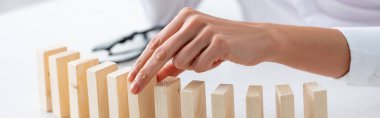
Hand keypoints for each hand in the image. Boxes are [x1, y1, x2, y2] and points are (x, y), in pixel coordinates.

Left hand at [127, 8, 278, 93]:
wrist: (257, 39)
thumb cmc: (224, 44)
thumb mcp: (196, 49)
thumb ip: (176, 60)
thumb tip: (157, 75)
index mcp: (184, 18)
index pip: (157, 43)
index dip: (142, 62)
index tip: (132, 78)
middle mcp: (192, 20)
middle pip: (162, 52)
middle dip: (147, 73)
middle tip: (135, 89)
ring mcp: (205, 30)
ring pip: (182, 62)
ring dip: (194, 66)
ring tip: (209, 57)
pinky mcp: (218, 41)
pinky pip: (200, 65)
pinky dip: (207, 66)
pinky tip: (219, 57)